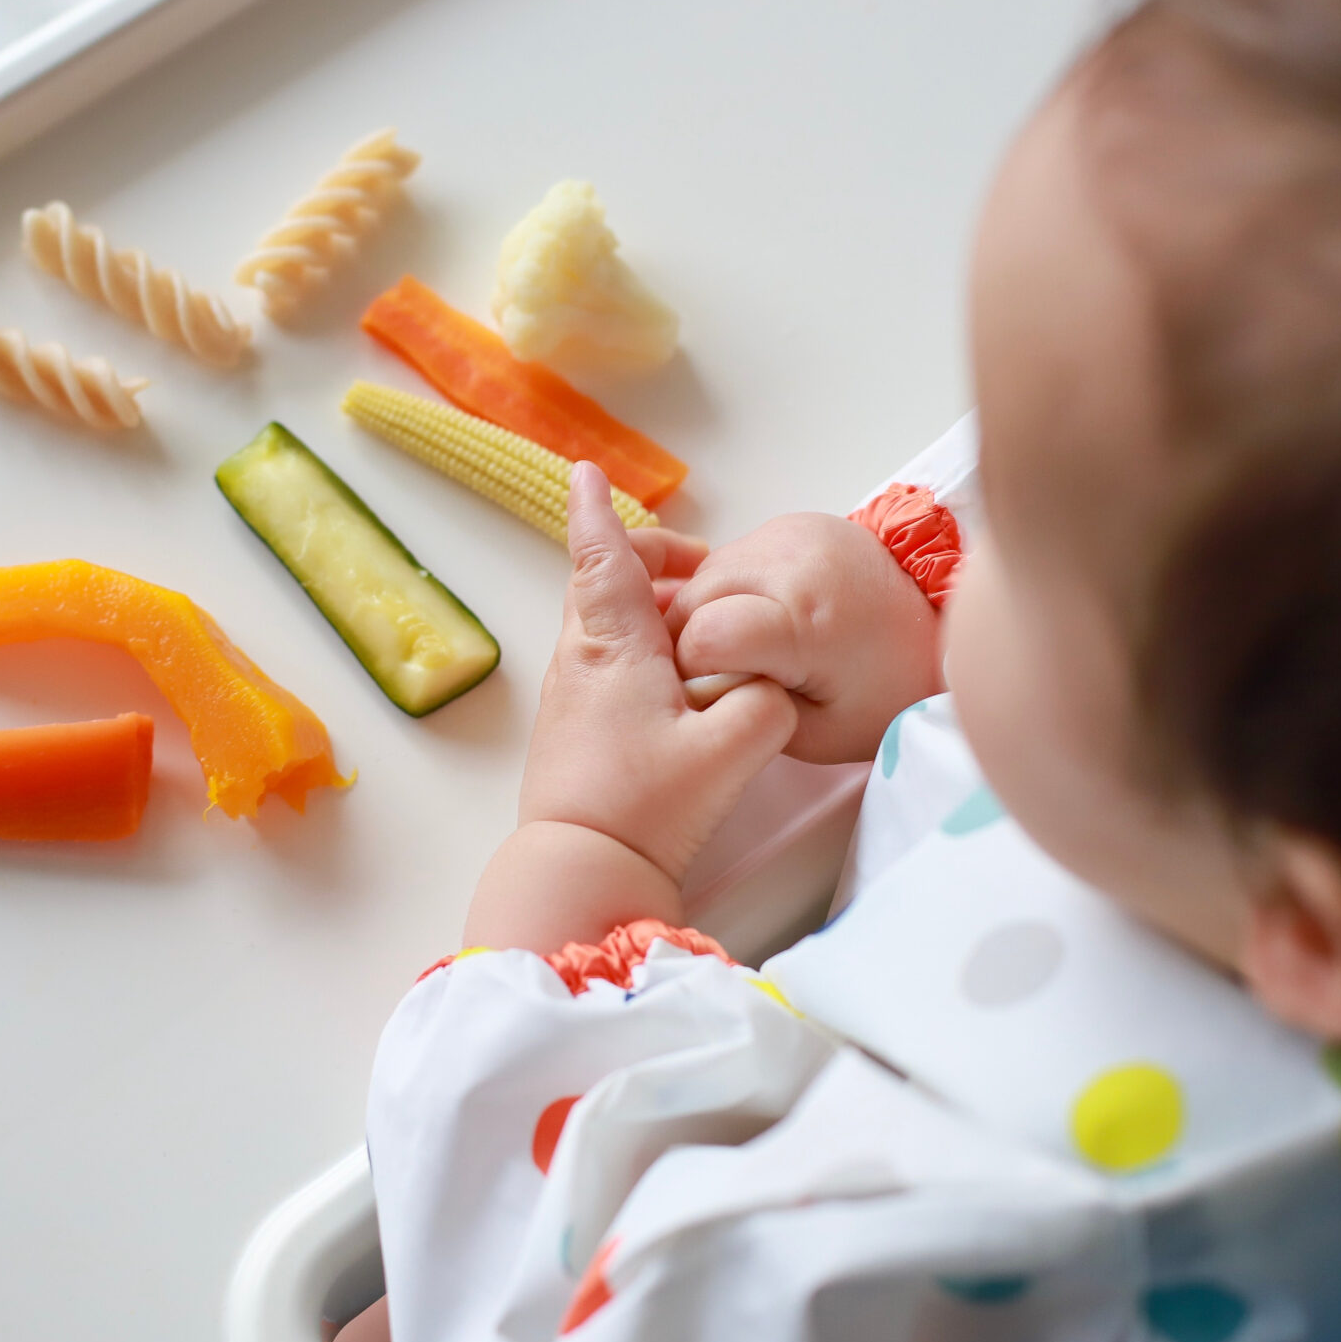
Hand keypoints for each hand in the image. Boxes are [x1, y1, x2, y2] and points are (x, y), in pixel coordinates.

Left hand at [518, 464, 798, 881]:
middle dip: (643, 558)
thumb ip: (767, 703)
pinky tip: (678, 680)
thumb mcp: (734, 749)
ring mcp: (571, 696)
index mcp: (614, 645)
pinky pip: (605, 664)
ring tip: (699, 623)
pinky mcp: (575, 729)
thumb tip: (768, 685)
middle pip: (601, 583)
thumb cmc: (644, 807)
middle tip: (697, 565)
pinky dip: (639, 649)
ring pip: (602, 626)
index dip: (595, 512)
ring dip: (644, 608)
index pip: (601, 557)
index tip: (584, 473)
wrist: (579, 868)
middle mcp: (582, 660)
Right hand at [666, 512, 942, 763]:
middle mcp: (793, 563)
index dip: (697, 670)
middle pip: (692, 600)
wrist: (937, 628)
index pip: (704, 636)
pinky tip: (758, 615)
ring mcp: (790, 533)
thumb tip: (696, 683)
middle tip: (725, 674)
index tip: (720, 690)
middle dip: (692, 642)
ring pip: (703, 575)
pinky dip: (729, 590)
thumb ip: (746, 711)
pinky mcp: (791, 522)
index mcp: (806, 621)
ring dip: (705, 612)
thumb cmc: (885, 691)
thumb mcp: (816, 733)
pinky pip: (729, 558)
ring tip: (744, 646)